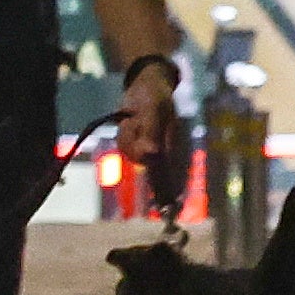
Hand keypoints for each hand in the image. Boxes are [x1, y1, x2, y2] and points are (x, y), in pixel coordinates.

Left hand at [115, 59, 179, 184]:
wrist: (146, 84)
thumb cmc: (155, 94)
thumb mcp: (154, 108)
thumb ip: (152, 131)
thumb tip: (150, 155)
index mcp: (170, 145)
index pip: (169, 175)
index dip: (167, 194)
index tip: (166, 211)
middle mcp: (161, 151)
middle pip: (142, 163)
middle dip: (133, 143)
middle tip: (136, 121)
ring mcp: (148, 148)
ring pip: (130, 154)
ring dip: (128, 136)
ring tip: (135, 119)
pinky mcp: (136, 144)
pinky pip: (124, 147)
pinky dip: (123, 135)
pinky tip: (130, 122)